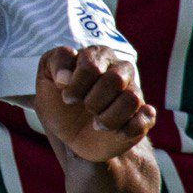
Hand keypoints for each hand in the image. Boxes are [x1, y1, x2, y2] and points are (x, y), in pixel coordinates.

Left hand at [34, 46, 155, 162]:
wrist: (72, 137)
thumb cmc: (59, 102)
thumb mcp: (46, 79)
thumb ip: (54, 63)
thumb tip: (66, 78)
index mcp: (98, 55)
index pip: (92, 64)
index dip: (76, 85)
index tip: (67, 97)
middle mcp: (120, 70)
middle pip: (115, 79)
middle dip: (93, 101)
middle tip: (85, 109)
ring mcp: (133, 93)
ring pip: (131, 99)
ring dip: (108, 118)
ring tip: (97, 123)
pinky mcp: (142, 116)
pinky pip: (146, 118)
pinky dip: (128, 129)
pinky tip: (115, 132)